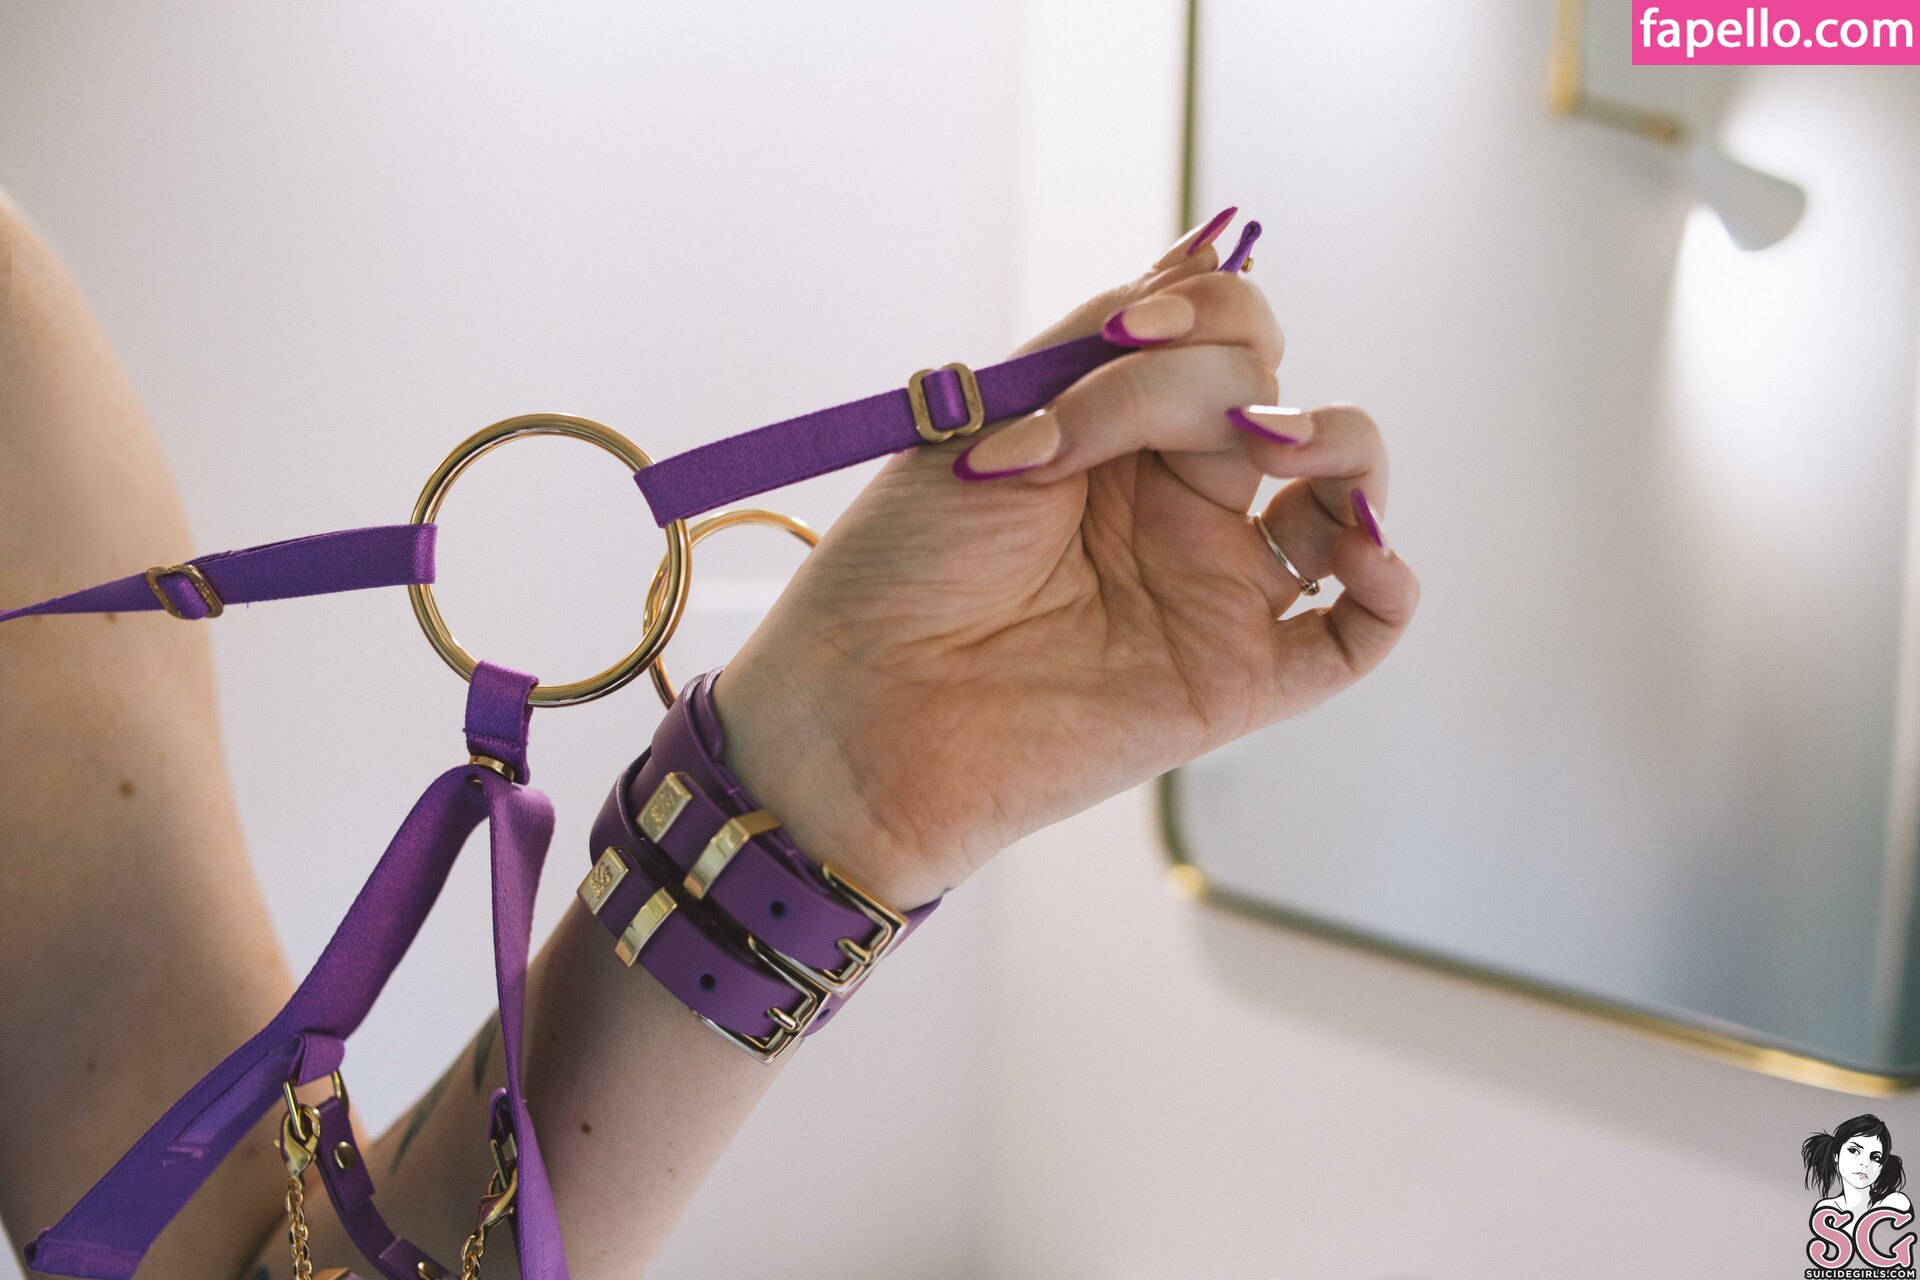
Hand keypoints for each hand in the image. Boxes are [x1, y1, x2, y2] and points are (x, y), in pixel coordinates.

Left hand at [712, 218, 1420, 908]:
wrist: (854, 710)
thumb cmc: (895, 567)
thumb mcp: (985, 416)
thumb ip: (1097, 345)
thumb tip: (1209, 254)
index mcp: (1119, 436)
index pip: (1224, 335)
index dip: (1200, 312)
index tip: (1117, 338)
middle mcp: (1178, 504)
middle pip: (1271, 393)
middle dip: (1199, 383)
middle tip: (1082, 440)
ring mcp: (1213, 589)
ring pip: (1348, 493)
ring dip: (1339, 446)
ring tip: (1273, 454)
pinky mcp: (1235, 679)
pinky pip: (1360, 634)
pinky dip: (1390, 584)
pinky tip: (1361, 548)